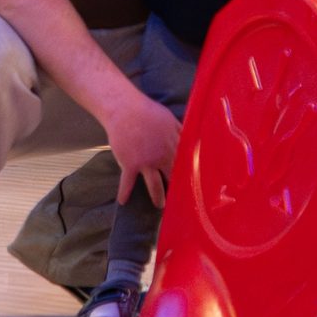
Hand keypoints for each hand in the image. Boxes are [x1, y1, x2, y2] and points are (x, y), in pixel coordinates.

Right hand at [104, 91, 181, 207]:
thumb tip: (190, 140)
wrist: (124, 110)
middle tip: (181, 200)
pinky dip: (124, 192)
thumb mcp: (169, 119)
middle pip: (172, 177)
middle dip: (177, 189)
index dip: (188, 175)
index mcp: (173, 145)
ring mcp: (146, 162)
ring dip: (158, 197)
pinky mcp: (130, 164)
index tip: (193, 184)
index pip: (184, 164)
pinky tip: (123, 201)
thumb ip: (179, 132)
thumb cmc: (147, 111)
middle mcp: (162, 157)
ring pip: (154, 185)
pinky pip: (127, 182)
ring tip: (160, 206)